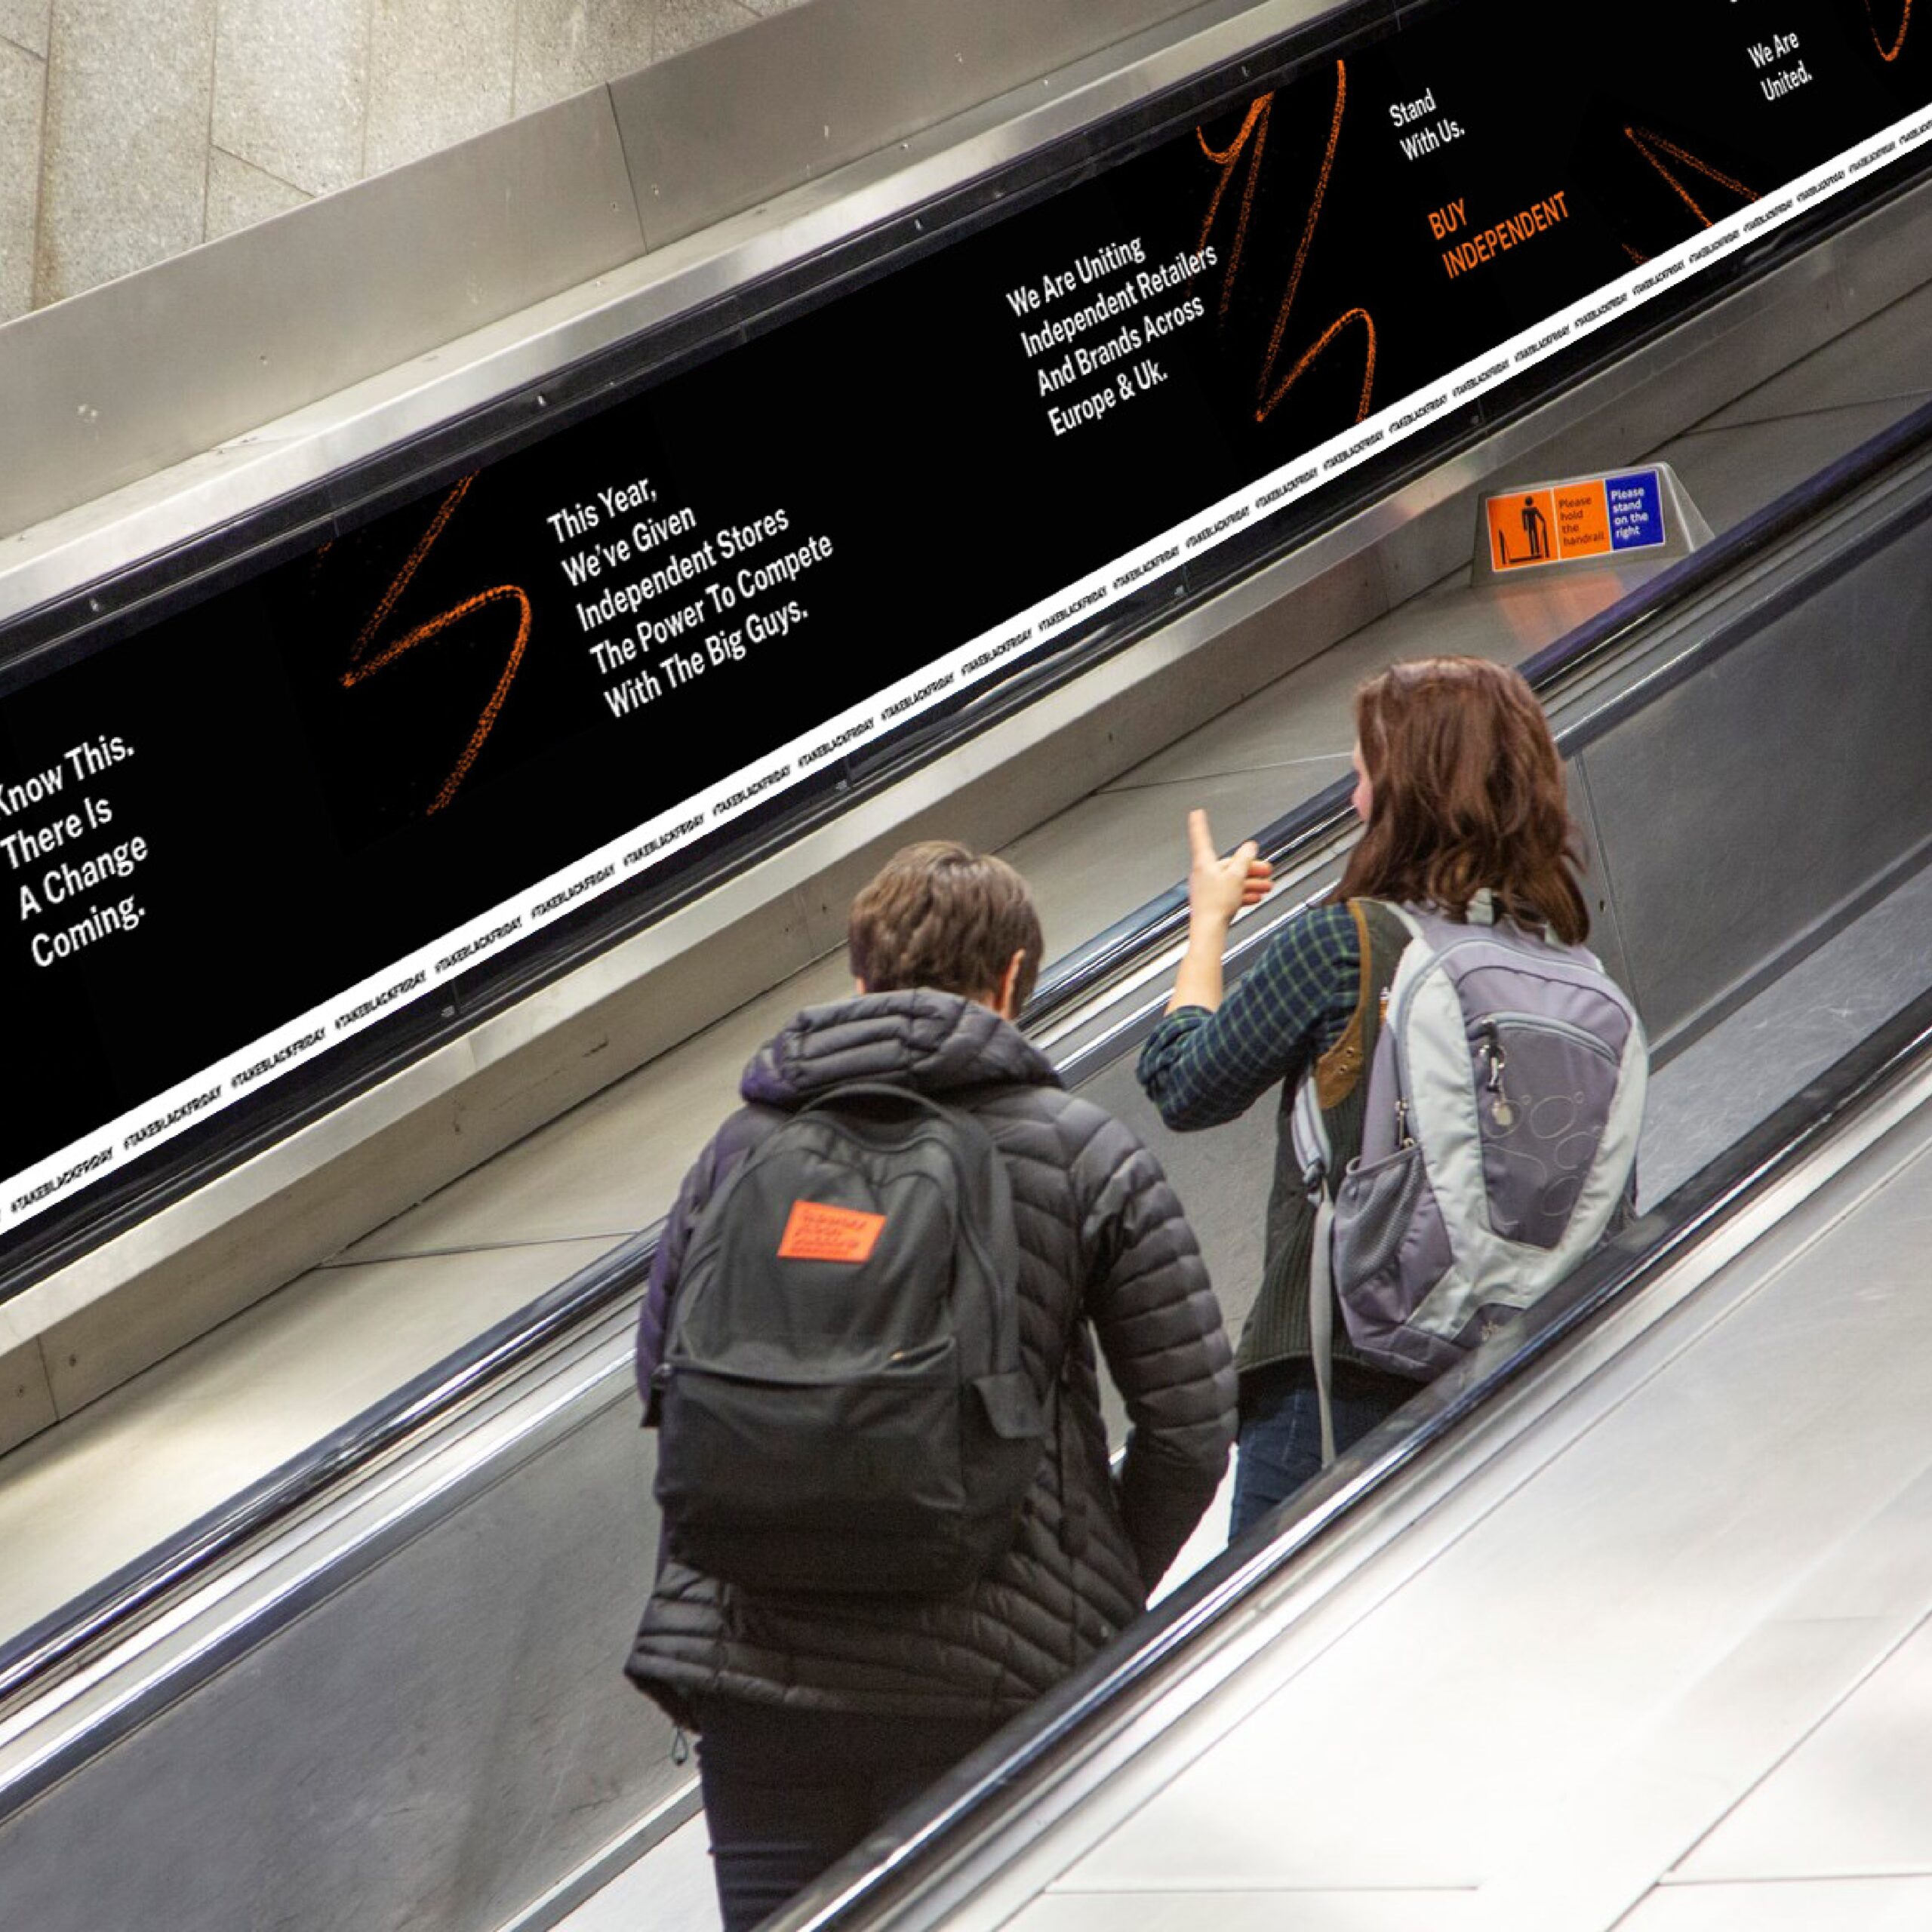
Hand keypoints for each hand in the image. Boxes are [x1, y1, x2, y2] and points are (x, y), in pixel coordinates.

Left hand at [1186, 809, 1271, 927]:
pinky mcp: (1212, 902)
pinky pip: (1230, 893)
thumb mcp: (1236, 876)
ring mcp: (1207, 888)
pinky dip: (1243, 893)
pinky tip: (1255, 898)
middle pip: (1228, 864)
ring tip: (1267, 886)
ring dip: (1251, 882)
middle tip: (1266, 868)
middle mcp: (1204, 874)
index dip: (1200, 824)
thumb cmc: (1216, 905)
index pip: (1201, 838)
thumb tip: (1249, 846)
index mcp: (1204, 863)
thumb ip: (1244, 859)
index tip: (1196, 813)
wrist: (1209, 931)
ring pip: (1232, 880)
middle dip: (1249, 866)